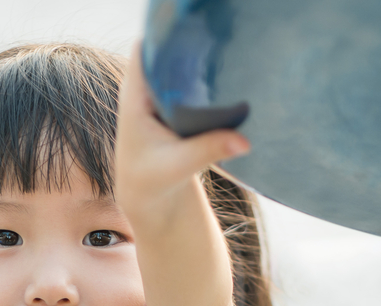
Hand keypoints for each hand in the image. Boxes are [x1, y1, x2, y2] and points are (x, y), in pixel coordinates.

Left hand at [114, 44, 248, 227]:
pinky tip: (224, 77)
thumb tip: (245, 142)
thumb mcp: (179, 167)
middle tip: (218, 45)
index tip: (194, 34)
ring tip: (225, 58)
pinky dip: (201, 78)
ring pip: (176, 65)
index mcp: (135, 100)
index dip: (164, 35)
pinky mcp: (171, 106)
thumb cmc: (153, 181)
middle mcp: (143, 92)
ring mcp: (156, 98)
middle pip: (164, 51)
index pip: (144, 50)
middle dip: (187, 46)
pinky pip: (186, 80)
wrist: (148, 197)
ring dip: (196, 62)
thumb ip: (210, 150)